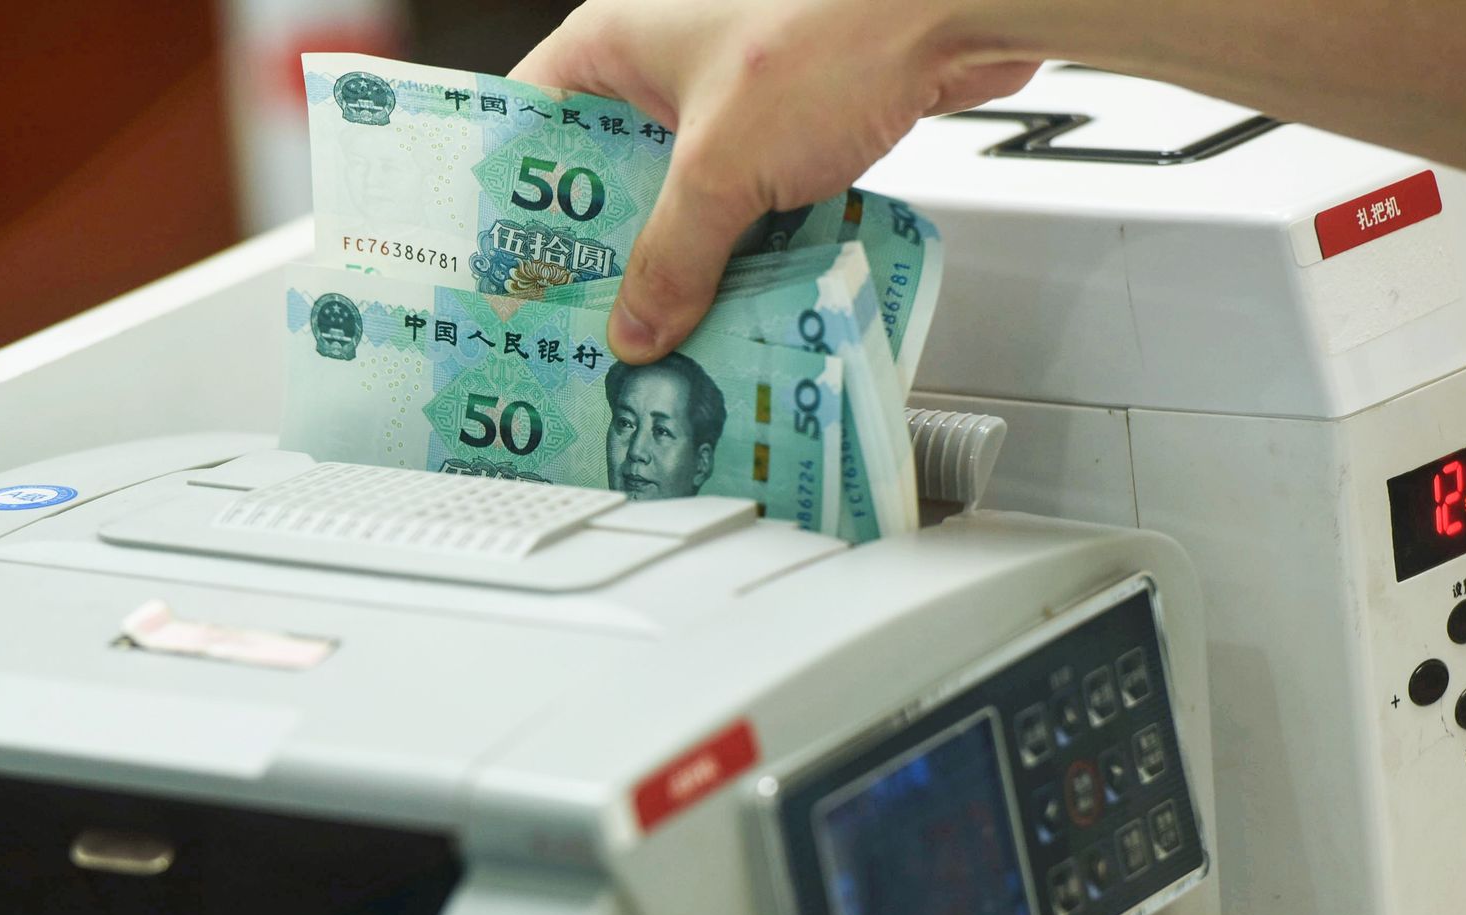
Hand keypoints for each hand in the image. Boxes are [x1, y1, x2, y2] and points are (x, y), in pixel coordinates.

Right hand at [512, 0, 1036, 362]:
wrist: (957, 8)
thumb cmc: (832, 32)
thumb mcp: (723, 168)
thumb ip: (673, 258)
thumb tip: (635, 328)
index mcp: (612, 42)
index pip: (528, 128)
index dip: (515, 207)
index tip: (509, 274)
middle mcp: (661, 60)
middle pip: (605, 175)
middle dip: (606, 254)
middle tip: (589, 324)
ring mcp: (725, 90)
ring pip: (678, 193)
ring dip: (681, 260)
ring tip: (663, 331)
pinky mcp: (784, 120)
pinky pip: (740, 196)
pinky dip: (739, 245)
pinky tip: (737, 299)